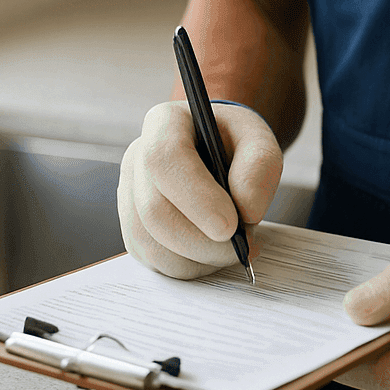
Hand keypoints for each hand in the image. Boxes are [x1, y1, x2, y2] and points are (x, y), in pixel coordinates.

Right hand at [118, 100, 283, 278]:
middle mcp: (136, 159)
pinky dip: (192, 266)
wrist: (221, 155)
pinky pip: (156, 261)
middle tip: (244, 244)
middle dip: (202, 240)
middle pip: (154, 211)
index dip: (196, 197)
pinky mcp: (135, 230)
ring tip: (234, 247)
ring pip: (151, 244)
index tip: (230, 225)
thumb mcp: (259, 141)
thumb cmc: (236, 145)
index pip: (164, 158)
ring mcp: (130, 196)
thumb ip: (259, 167)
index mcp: (164, 124)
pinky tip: (215, 251)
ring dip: (199, 258)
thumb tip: (247, 211)